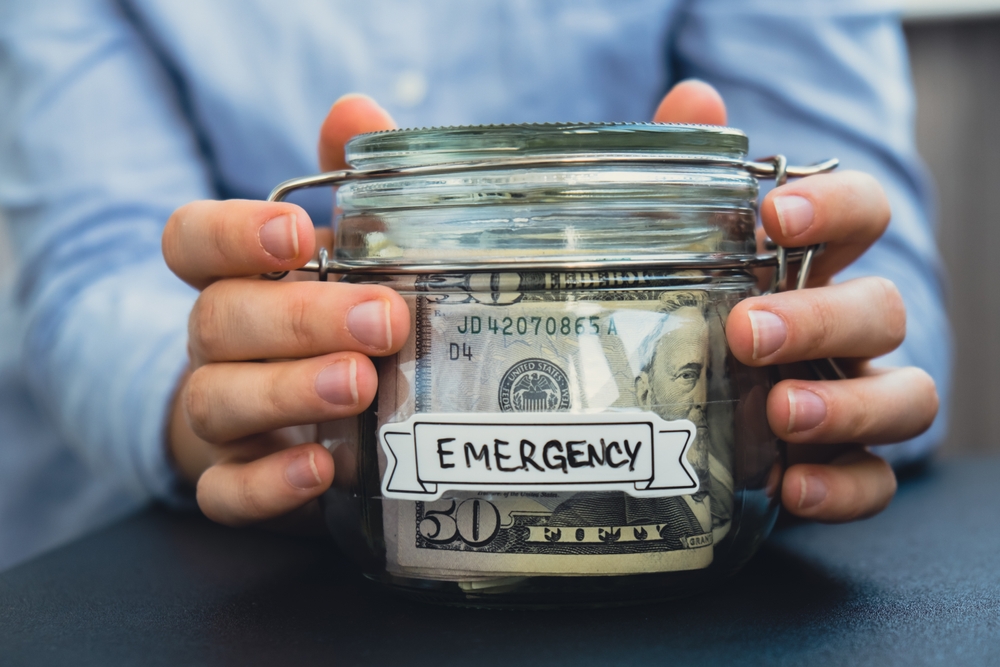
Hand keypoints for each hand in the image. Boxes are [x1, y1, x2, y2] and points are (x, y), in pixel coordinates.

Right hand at [163, 95, 401, 525]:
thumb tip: (356, 113)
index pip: (192, 241)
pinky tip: (320, 467)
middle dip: (300, 318)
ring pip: (219, 401)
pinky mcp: (237, 480)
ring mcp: (221, 416)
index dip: (231, 234)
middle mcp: (217, 344)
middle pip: (220, 320)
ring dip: (289, 391)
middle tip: (382, 320)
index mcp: (235, 278)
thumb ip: (349, 184)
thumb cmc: (327, 319)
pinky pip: (227, 492)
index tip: (292, 232)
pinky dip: (268, 484)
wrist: (298, 418)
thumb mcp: (344, 251)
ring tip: (361, 385)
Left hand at [656, 81, 938, 522]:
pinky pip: (876, 482)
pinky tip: (789, 486)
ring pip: (908, 398)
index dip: (836, 208)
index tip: (777, 213)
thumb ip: (682, 175)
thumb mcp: (669, 249)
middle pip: (884, 310)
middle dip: (822, 318)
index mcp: (810, 265)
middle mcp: (844, 329)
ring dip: (849, 405)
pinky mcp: (840, 464)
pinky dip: (843, 488)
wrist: (673, 409)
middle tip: (747, 330)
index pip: (862, 214)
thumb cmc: (685, 311)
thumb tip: (695, 100)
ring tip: (779, 411)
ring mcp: (851, 397)